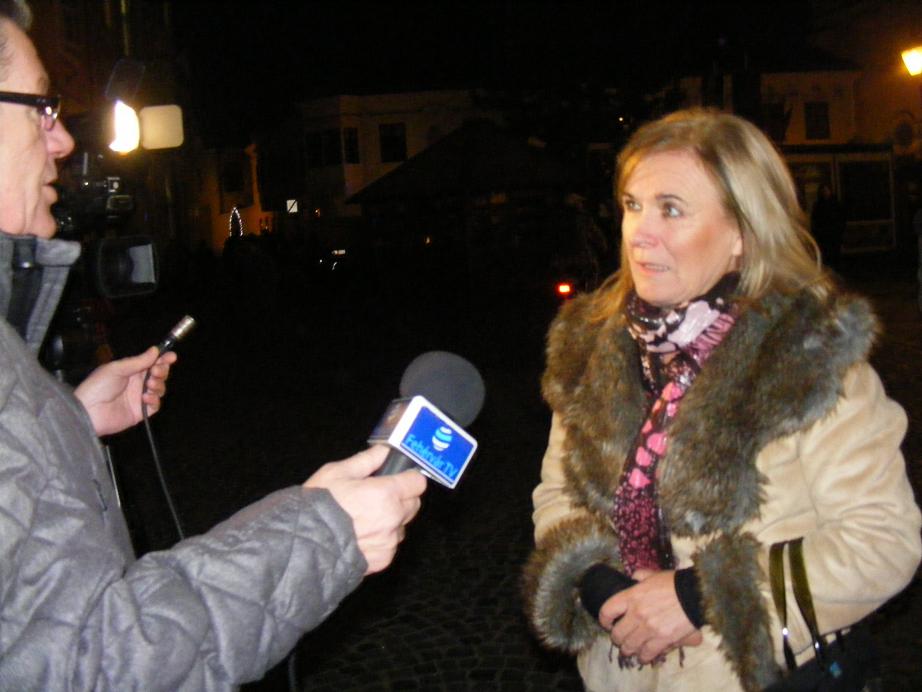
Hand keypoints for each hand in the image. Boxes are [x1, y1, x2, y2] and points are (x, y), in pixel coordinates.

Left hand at [74, 346, 177, 436]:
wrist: (87, 411)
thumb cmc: (97, 387)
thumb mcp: (117, 369)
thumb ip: (138, 361)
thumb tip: (155, 350)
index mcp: (130, 371)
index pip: (151, 363)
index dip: (162, 359)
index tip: (171, 357)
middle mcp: (136, 383)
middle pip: (158, 375)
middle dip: (162, 371)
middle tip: (156, 371)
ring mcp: (138, 398)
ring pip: (159, 389)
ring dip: (159, 385)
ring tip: (150, 385)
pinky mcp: (139, 412)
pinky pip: (155, 405)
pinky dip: (154, 400)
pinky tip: (146, 397)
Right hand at [304, 445, 425, 573]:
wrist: (304, 544)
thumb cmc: (318, 505)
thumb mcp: (337, 473)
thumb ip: (367, 460)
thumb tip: (384, 451)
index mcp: (386, 493)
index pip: (417, 483)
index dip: (408, 479)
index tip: (398, 478)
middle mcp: (393, 518)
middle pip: (413, 504)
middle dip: (401, 499)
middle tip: (378, 497)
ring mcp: (389, 541)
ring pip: (402, 526)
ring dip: (391, 521)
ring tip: (364, 519)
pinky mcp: (382, 559)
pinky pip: (390, 545)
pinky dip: (381, 540)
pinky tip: (360, 536)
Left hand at [599, 569, 702, 663]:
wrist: (694, 595)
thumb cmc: (674, 583)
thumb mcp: (654, 575)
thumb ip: (640, 576)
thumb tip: (633, 577)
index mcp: (631, 596)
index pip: (607, 611)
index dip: (604, 620)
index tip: (608, 623)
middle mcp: (637, 614)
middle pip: (617, 634)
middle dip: (617, 638)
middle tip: (621, 638)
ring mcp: (649, 629)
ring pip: (630, 647)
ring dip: (628, 649)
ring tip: (630, 649)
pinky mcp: (662, 640)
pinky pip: (647, 654)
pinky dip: (643, 657)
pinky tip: (643, 656)